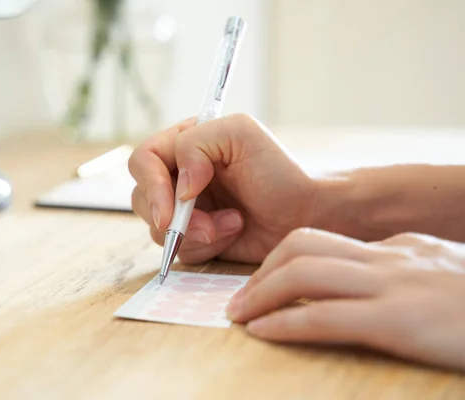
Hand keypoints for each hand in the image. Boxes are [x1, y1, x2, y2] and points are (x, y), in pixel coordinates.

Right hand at [128, 114, 316, 263]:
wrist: (306, 213)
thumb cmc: (279, 170)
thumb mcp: (241, 134)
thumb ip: (197, 144)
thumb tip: (179, 187)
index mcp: (186, 144)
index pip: (143, 160)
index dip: (151, 186)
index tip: (172, 209)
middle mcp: (180, 175)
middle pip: (143, 198)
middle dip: (173, 218)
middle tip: (207, 226)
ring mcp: (188, 208)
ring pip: (158, 228)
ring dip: (195, 232)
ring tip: (233, 223)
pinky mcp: (197, 237)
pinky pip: (180, 250)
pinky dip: (206, 246)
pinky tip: (234, 233)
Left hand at [226, 228, 464, 371]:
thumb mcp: (443, 279)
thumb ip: (404, 275)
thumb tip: (363, 287)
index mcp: (399, 249)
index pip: (322, 243)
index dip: (282, 263)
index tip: (261, 283)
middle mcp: (391, 258)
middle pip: (303, 247)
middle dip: (262, 272)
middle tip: (238, 299)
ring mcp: (395, 286)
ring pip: (304, 274)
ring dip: (261, 294)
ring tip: (239, 315)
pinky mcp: (400, 321)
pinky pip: (324, 317)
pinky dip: (285, 323)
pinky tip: (262, 333)